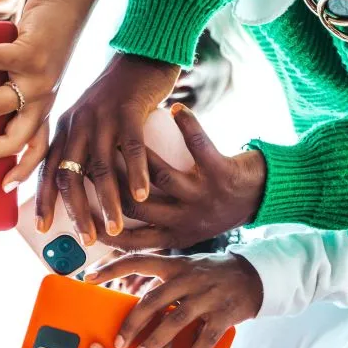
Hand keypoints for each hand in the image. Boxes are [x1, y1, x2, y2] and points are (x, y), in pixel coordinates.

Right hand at [0, 0, 97, 182]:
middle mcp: (44, 101)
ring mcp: (39, 79)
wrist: (63, 8)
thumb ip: (0, 100)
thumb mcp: (22, 81)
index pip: (37, 152)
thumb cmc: (36, 46)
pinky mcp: (30, 53)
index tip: (3, 188)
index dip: (23, 173)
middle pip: (15, 140)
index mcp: (42, 111)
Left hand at [38, 53, 179, 243]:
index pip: (47, 170)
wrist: (141, 56)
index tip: (41, 228)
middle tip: (87, 239)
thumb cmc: (116, 99)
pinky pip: (132, 148)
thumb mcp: (88, 122)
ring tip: (115, 228)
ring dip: (107, 202)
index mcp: (63, 130)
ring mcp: (101, 117)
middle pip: (70, 175)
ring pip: (100, 168)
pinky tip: (142, 196)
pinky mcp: (128, 110)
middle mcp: (76, 125)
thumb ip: (81, 150)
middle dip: (77, 212)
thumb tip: (80, 193)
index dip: (43, 200)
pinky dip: (136, 174)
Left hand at [85, 252, 261, 347]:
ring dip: (158, 340)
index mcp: (174, 265)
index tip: (88, 277)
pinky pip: (207, 336)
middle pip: (154, 300)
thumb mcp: (185, 269)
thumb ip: (161, 282)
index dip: (112, 267)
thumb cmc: (210, 277)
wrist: (255, 276)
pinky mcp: (226, 314)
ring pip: (178, 319)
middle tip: (118, 342)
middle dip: (134, 323)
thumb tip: (126, 302)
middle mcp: (189, 278)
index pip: (137, 260)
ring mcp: (208, 296)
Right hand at [99, 104, 266, 250]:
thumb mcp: (187, 227)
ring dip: (137, 154)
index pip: (128, 238)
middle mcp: (185, 221)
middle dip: (108, 181)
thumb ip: (156, 229)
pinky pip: (199, 145)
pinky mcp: (221, 173)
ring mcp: (203, 198)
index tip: (77, 205)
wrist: (270, 196)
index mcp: (173, 237)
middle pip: (135, 205)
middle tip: (89, 156)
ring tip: (118, 134)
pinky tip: (175, 109)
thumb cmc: (218, 206)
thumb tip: (114, 225)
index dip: (100, 223)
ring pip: (160, 175)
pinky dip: (187, 125)